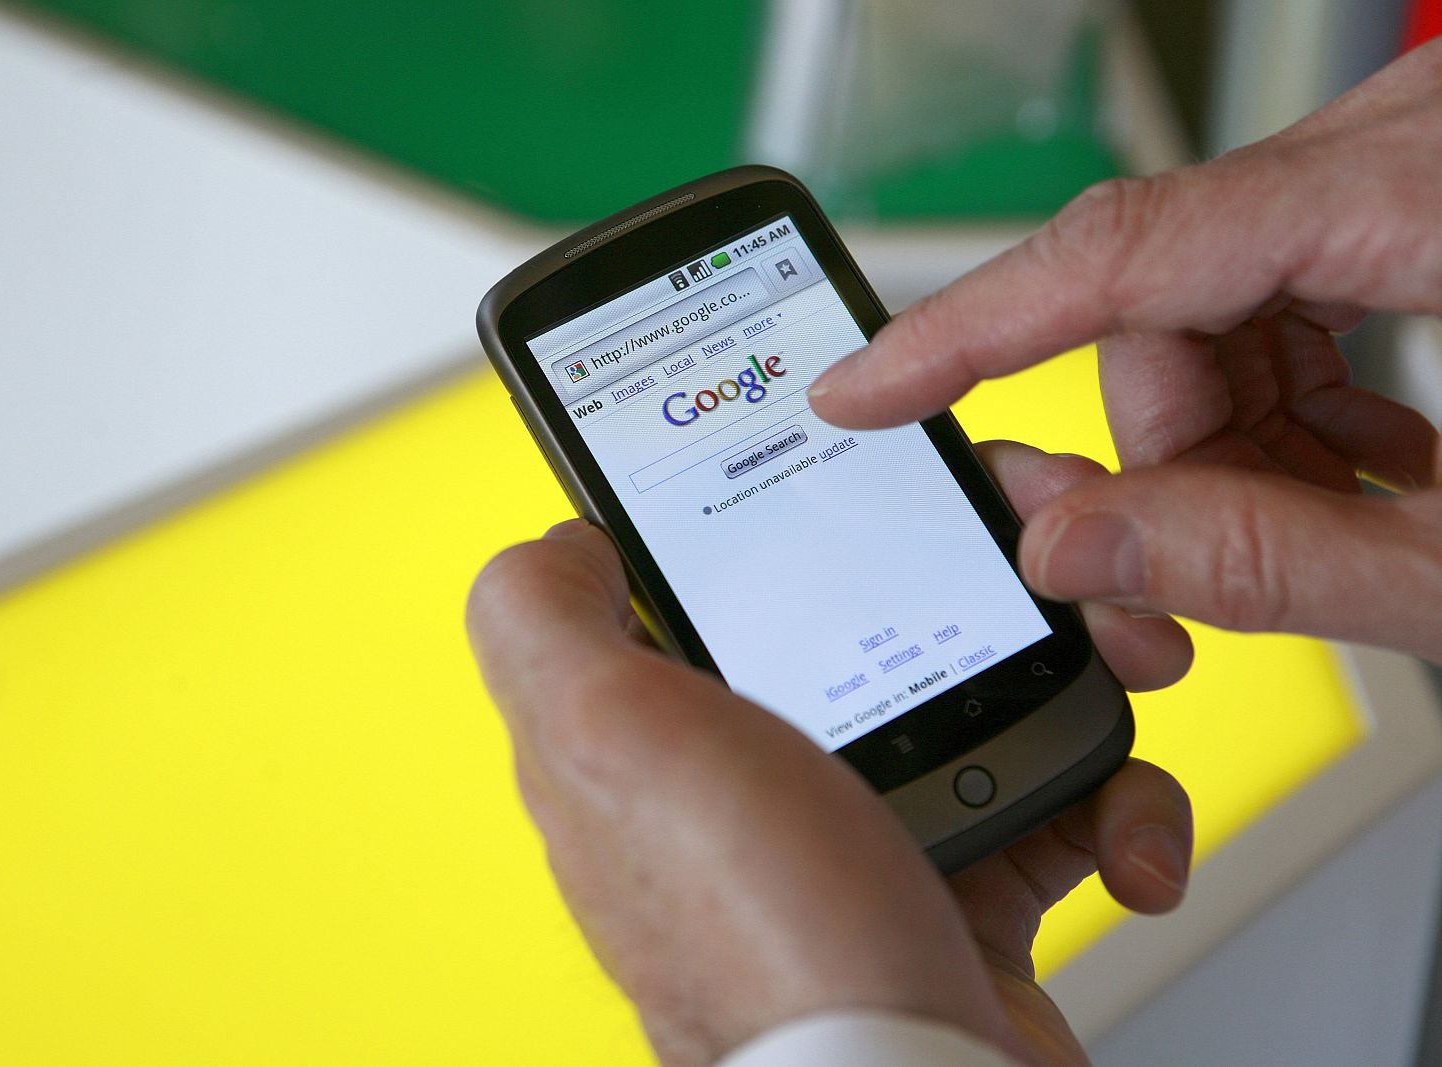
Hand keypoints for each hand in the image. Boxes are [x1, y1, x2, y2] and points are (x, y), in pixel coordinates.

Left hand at [468, 442, 1192, 1066]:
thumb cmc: (765, 937)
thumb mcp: (608, 738)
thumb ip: (543, 623)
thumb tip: (561, 543)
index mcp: (664, 725)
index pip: (730, 563)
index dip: (815, 497)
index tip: (903, 470)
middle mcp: (757, 775)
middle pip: (877, 603)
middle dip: (988, 566)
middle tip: (1055, 565)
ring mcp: (864, 827)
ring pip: (985, 681)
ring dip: (1075, 663)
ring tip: (1122, 663)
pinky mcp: (960, 885)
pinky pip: (1053, 797)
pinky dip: (1110, 801)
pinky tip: (1115, 831)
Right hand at [810, 41, 1441, 662]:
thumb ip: (1275, 564)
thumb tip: (1077, 553)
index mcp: (1427, 196)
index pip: (1122, 248)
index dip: (966, 331)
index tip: (861, 389)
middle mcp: (1404, 147)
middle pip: (1157, 296)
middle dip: (1163, 449)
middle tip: (1202, 560)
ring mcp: (1404, 158)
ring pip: (1202, 297)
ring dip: (1225, 433)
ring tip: (1321, 522)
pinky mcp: (1407, 185)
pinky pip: (1273, 284)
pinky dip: (1277, 395)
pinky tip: (1342, 466)